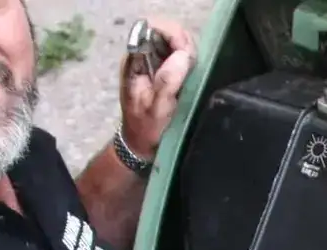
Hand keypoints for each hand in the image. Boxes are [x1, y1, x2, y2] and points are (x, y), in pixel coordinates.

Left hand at [118, 17, 196, 160]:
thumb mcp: (156, 108)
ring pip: (175, 42)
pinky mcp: (165, 69)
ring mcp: (154, 62)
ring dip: (188, 52)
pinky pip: (180, 54)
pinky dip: (189, 59)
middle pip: (166, 32)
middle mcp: (143, 56)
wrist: (141, 143)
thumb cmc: (146, 128)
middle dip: (183, 43)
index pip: (152, 29)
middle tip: (191, 64)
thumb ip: (167, 81)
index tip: (186, 54)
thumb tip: (183, 55)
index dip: (172, 35)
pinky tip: (191, 74)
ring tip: (191, 71)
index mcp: (135, 61)